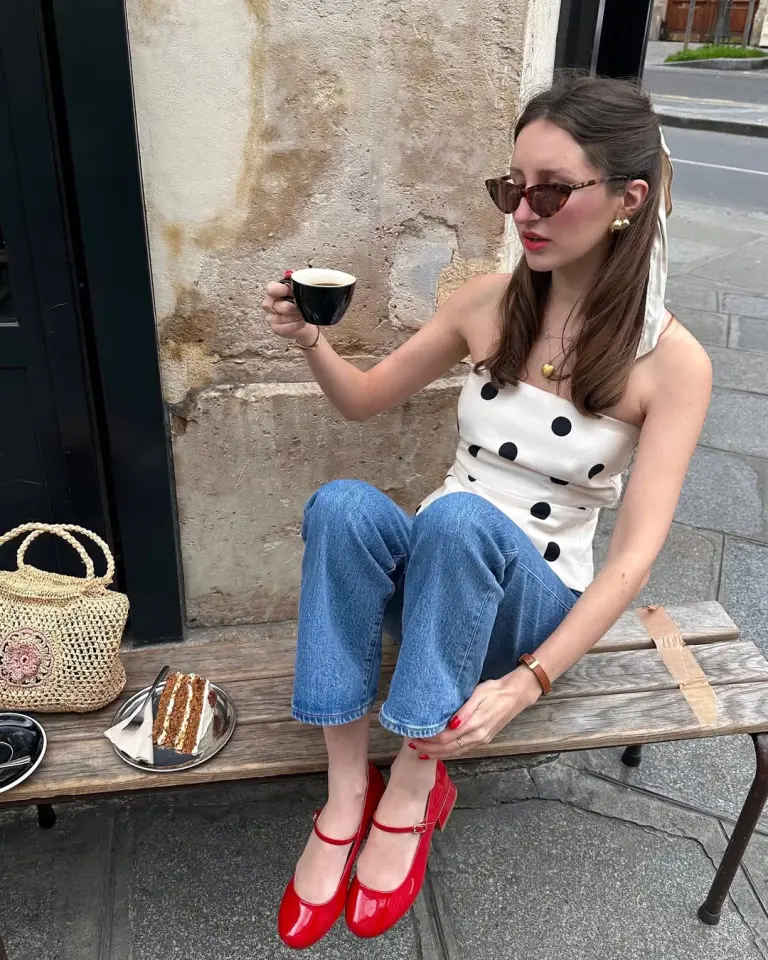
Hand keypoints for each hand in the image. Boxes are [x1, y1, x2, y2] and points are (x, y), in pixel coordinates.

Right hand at [261, 279, 311, 341]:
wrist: (305, 320)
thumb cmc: (300, 303)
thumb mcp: (300, 290)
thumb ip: (294, 280)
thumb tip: (289, 273)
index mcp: (273, 292)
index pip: (271, 289)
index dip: (281, 290)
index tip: (291, 291)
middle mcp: (269, 304)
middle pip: (279, 306)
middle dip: (294, 307)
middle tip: (302, 307)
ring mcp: (271, 317)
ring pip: (283, 317)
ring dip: (296, 317)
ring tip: (304, 314)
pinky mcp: (275, 328)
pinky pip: (284, 327)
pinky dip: (295, 325)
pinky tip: (302, 322)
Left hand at [409, 667, 541, 759]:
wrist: (515, 695)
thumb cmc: (494, 691)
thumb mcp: (478, 695)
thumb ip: (464, 711)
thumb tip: (451, 724)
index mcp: (474, 725)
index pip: (445, 738)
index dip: (429, 739)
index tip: (415, 735)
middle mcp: (477, 736)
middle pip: (448, 748)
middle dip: (429, 749)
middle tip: (413, 746)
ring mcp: (481, 740)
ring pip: (455, 752)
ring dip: (438, 754)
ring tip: (422, 752)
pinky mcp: (483, 739)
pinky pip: (463, 750)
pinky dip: (449, 753)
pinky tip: (441, 751)